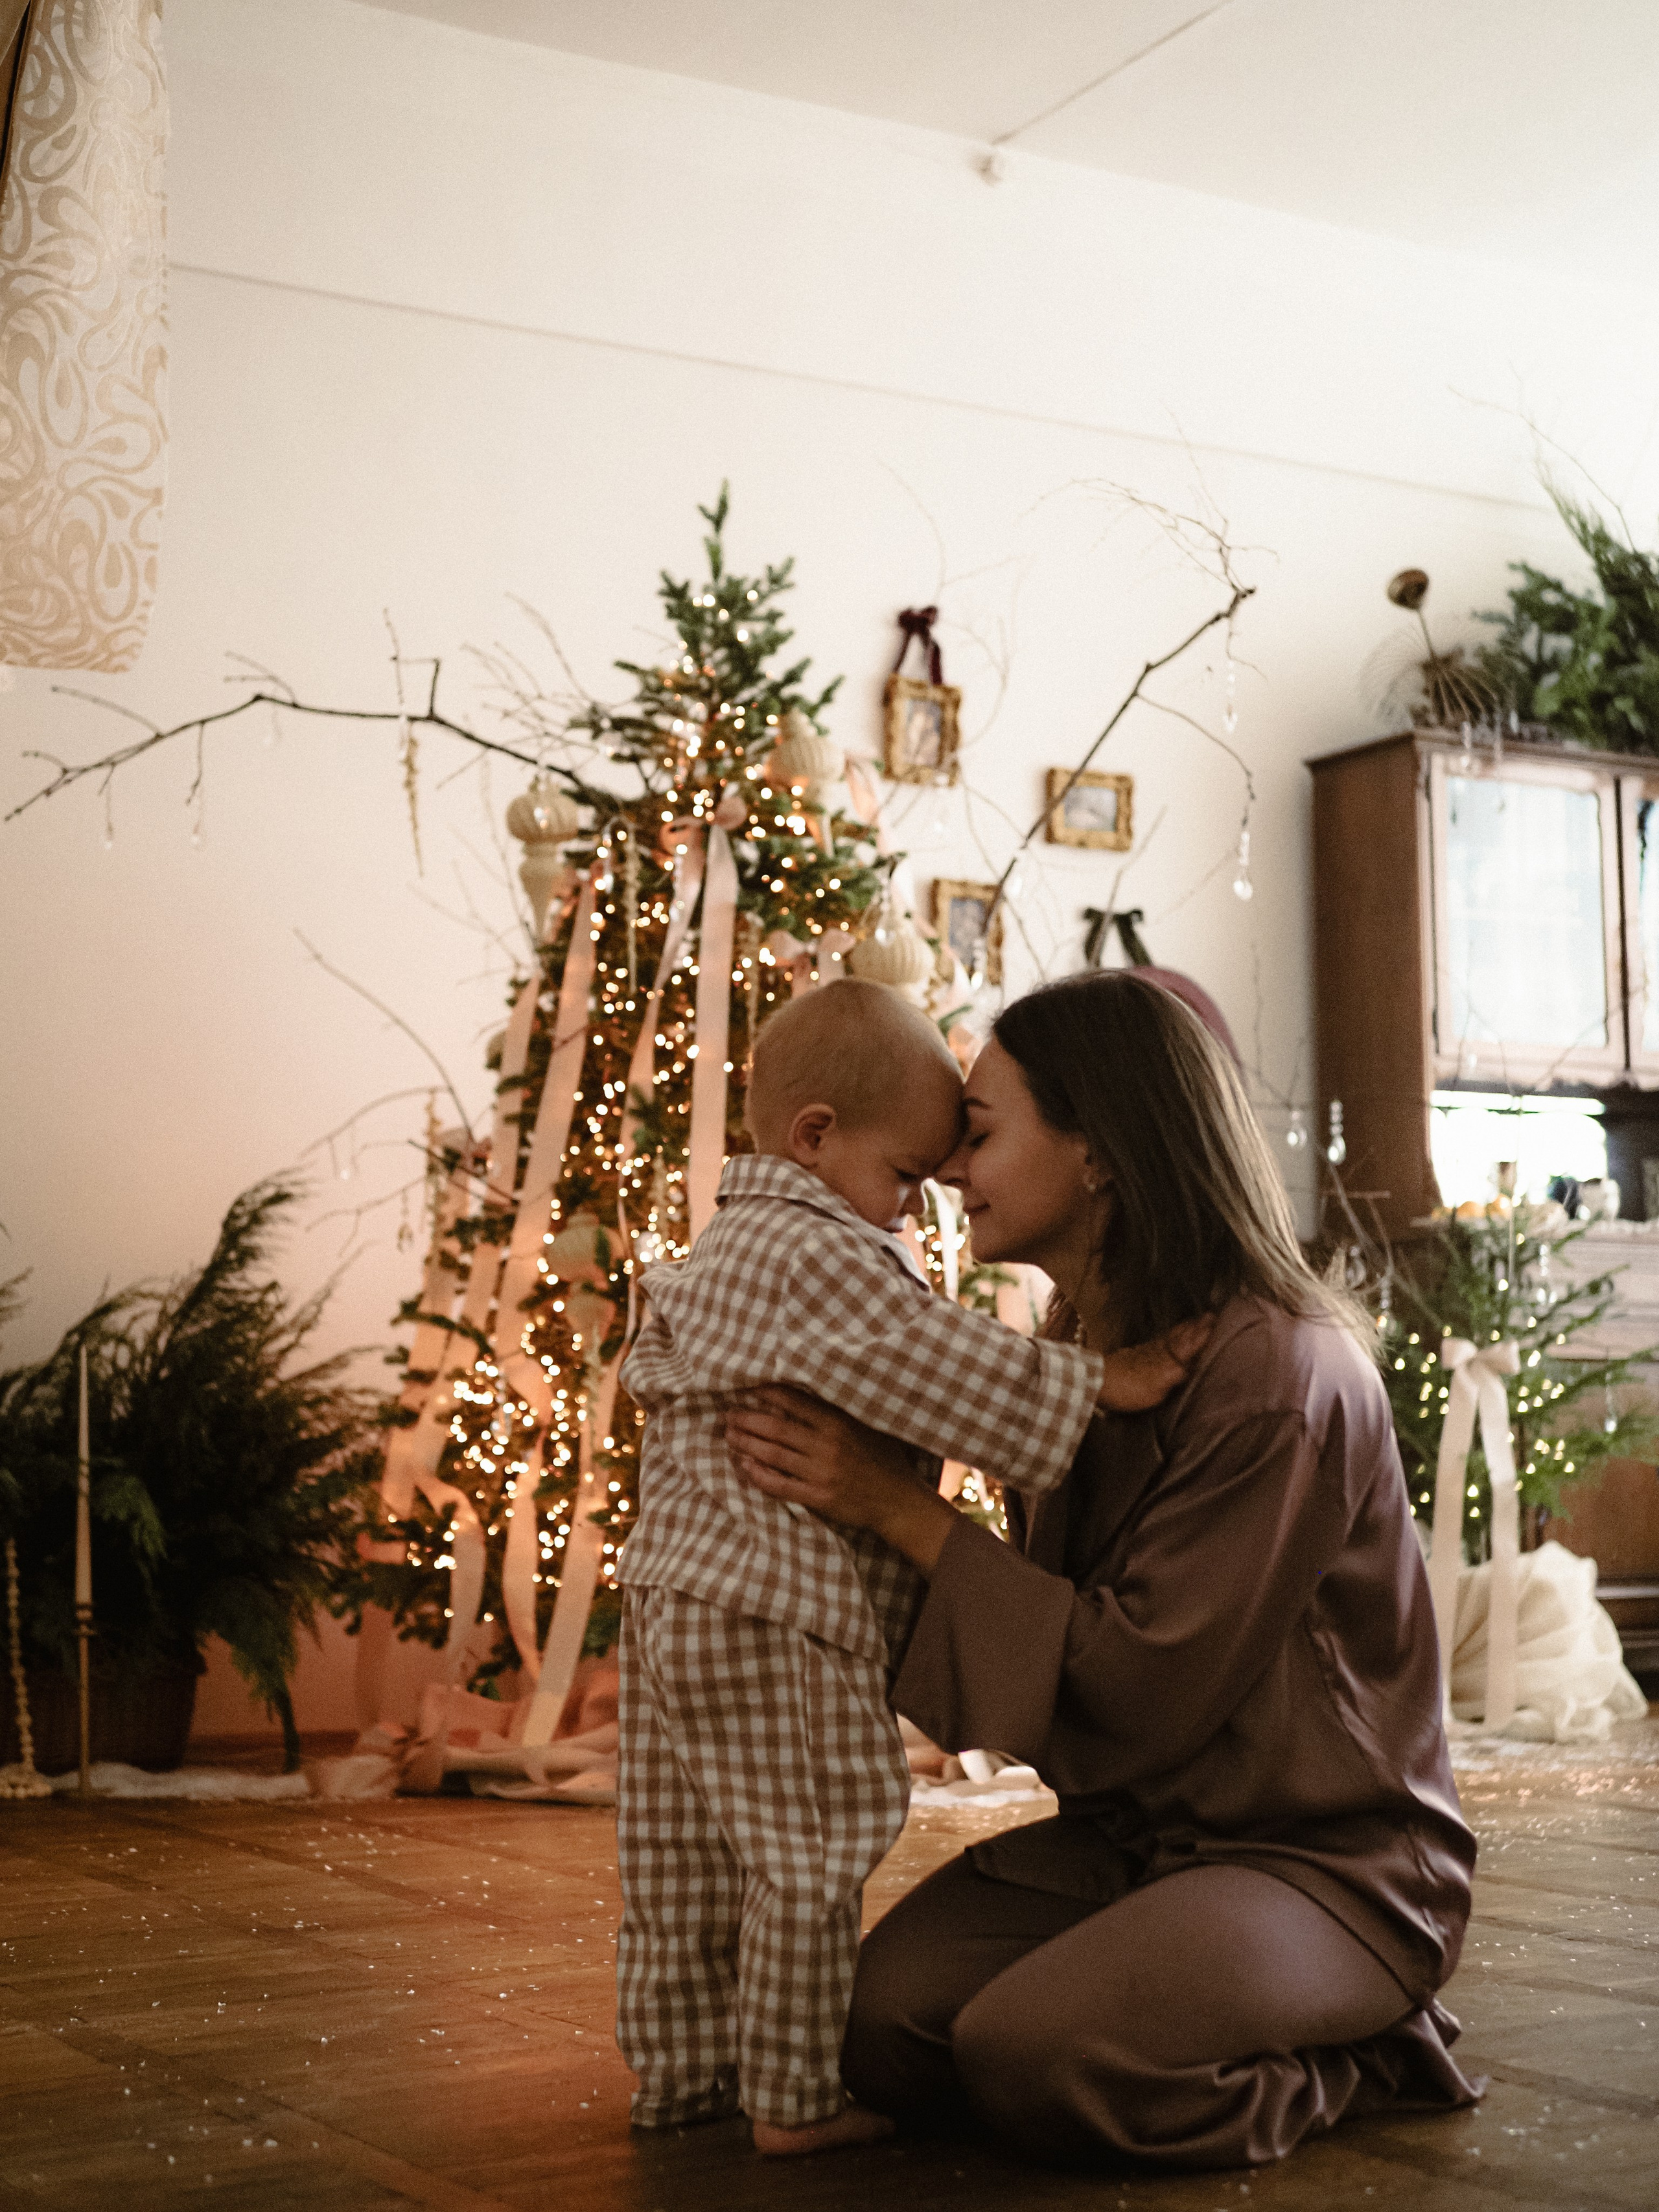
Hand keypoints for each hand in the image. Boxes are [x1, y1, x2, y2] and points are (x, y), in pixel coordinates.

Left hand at [724, 1387, 957, 1573]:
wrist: (898, 1501)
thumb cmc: (885, 1459)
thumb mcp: (868, 1426)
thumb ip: (839, 1412)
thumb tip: (807, 1393)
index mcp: (839, 1423)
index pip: (795, 1402)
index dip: (768, 1393)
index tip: (749, 1388)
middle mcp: (826, 1446)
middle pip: (776, 1429)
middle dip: (748, 1419)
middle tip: (728, 1413)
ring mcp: (820, 1473)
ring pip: (773, 1455)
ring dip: (747, 1444)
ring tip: (729, 1435)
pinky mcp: (817, 1497)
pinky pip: (780, 1485)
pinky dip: (758, 1476)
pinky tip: (744, 1467)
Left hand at [1095, 1312, 1214, 1413]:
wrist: (1098, 1381)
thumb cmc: (1130, 1389)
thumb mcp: (1159, 1389)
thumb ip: (1177, 1376)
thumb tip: (1194, 1366)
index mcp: (1169, 1359)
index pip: (1191, 1343)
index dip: (1204, 1334)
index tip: (1218, 1321)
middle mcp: (1161, 1350)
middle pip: (1183, 1335)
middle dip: (1198, 1326)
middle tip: (1213, 1315)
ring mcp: (1149, 1349)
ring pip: (1172, 1336)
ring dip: (1186, 1328)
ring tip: (1197, 1321)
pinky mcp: (1139, 1352)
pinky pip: (1162, 1340)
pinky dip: (1171, 1334)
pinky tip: (1172, 1335)